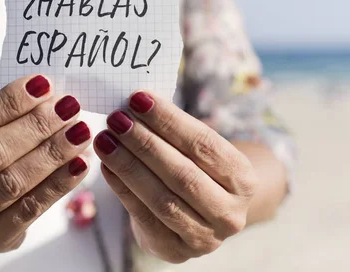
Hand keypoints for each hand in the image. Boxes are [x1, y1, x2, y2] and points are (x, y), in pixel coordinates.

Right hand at [0, 75, 90, 255]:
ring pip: (13, 182)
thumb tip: (47, 91)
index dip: (9, 101)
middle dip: (36, 126)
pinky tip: (79, 163)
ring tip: (79, 131)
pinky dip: (59, 184)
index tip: (44, 84)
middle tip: (68, 106)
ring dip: (52, 153)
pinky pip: (30, 209)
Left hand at [95, 91, 257, 263]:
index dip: (169, 121)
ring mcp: (205, 237)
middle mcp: (230, 212)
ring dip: (128, 165)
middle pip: (183, 173)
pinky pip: (143, 216)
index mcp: (243, 179)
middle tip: (116, 118)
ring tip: (105, 139)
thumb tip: (136, 102)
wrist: (198, 216)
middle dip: (145, 143)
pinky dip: (121, 188)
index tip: (138, 99)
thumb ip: (173, 130)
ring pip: (161, 198)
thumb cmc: (195, 170)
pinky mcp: (175, 251)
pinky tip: (105, 165)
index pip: (204, 145)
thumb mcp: (197, 151)